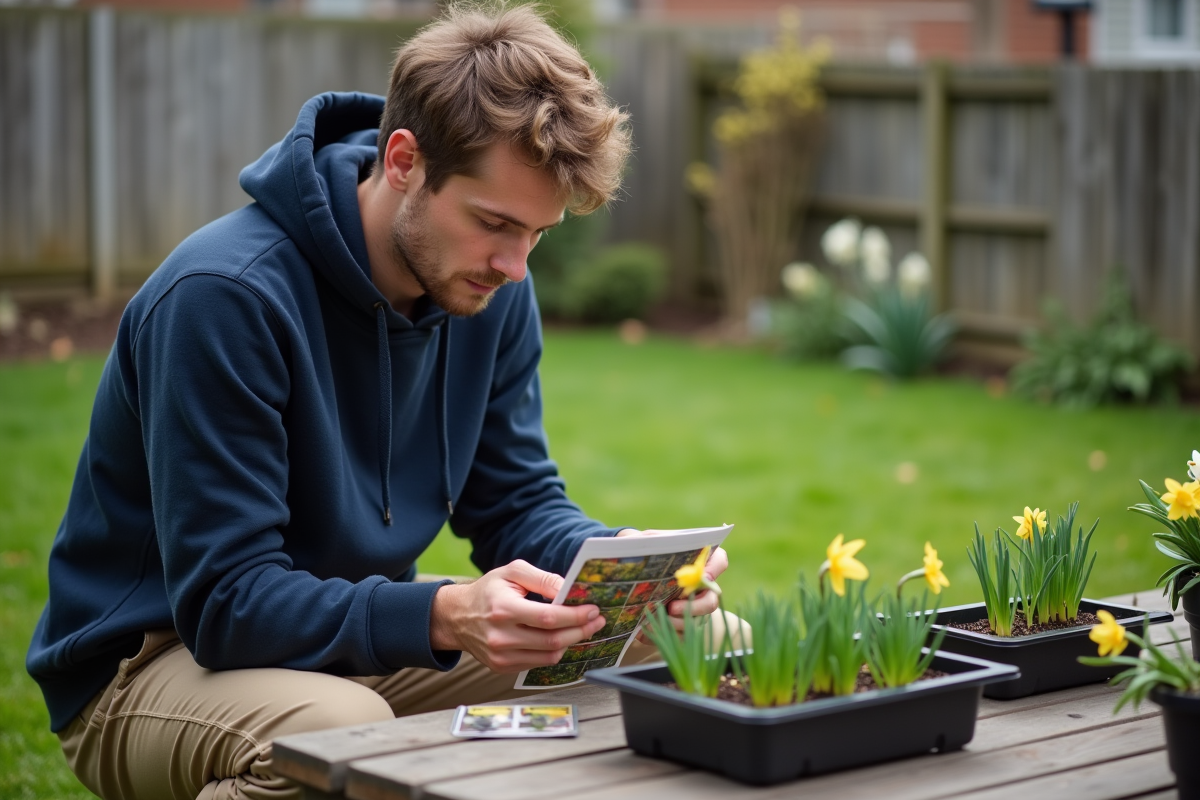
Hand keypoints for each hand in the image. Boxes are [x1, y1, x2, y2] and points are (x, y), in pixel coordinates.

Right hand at [429, 560, 606, 672]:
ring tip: (583, 629)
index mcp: (503, 608)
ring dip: (571, 642)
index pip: (548, 617)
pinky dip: (554, 651)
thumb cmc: (488, 591)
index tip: (593, 609)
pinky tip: (562, 637)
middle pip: (552, 640)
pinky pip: (538, 663)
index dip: (575, 615)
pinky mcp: (502, 667)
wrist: (457, 617)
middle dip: (581, 630)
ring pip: (548, 655)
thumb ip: (542, 578)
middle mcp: (501, 636)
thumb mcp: (511, 572)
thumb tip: (568, 588)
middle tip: (597, 620)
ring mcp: (501, 656)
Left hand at [616, 529, 729, 632]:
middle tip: (672, 607)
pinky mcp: (682, 624)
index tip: (703, 576)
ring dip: (677, 623)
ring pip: (697, 622)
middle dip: (694, 607)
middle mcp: (702, 587)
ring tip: (653, 620)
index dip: (715, 569)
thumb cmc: (646, 552)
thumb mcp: (646, 541)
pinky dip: (663, 635)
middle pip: (712, 600)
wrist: (633, 572)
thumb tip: (644, 542)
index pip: (720, 561)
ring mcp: (694, 607)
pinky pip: (680, 636)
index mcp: (700, 562)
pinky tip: (643, 630)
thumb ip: (649, 539)